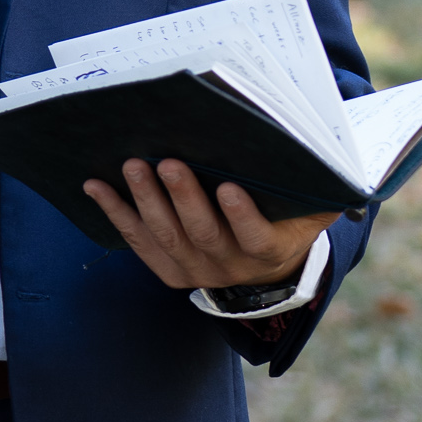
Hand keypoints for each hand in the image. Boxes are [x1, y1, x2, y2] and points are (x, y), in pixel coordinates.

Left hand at [83, 160, 337, 293]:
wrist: (269, 266)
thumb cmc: (289, 216)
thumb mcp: (314, 206)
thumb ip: (321, 184)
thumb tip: (327, 152)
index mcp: (269, 251)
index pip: (257, 238)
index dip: (242, 216)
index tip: (230, 187)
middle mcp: (230, 266)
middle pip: (202, 234)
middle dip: (183, 198)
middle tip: (168, 162)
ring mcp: (195, 270)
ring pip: (166, 237)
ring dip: (145, 201)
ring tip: (132, 165)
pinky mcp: (168, 268)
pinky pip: (138, 241)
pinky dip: (116, 213)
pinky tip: (95, 185)